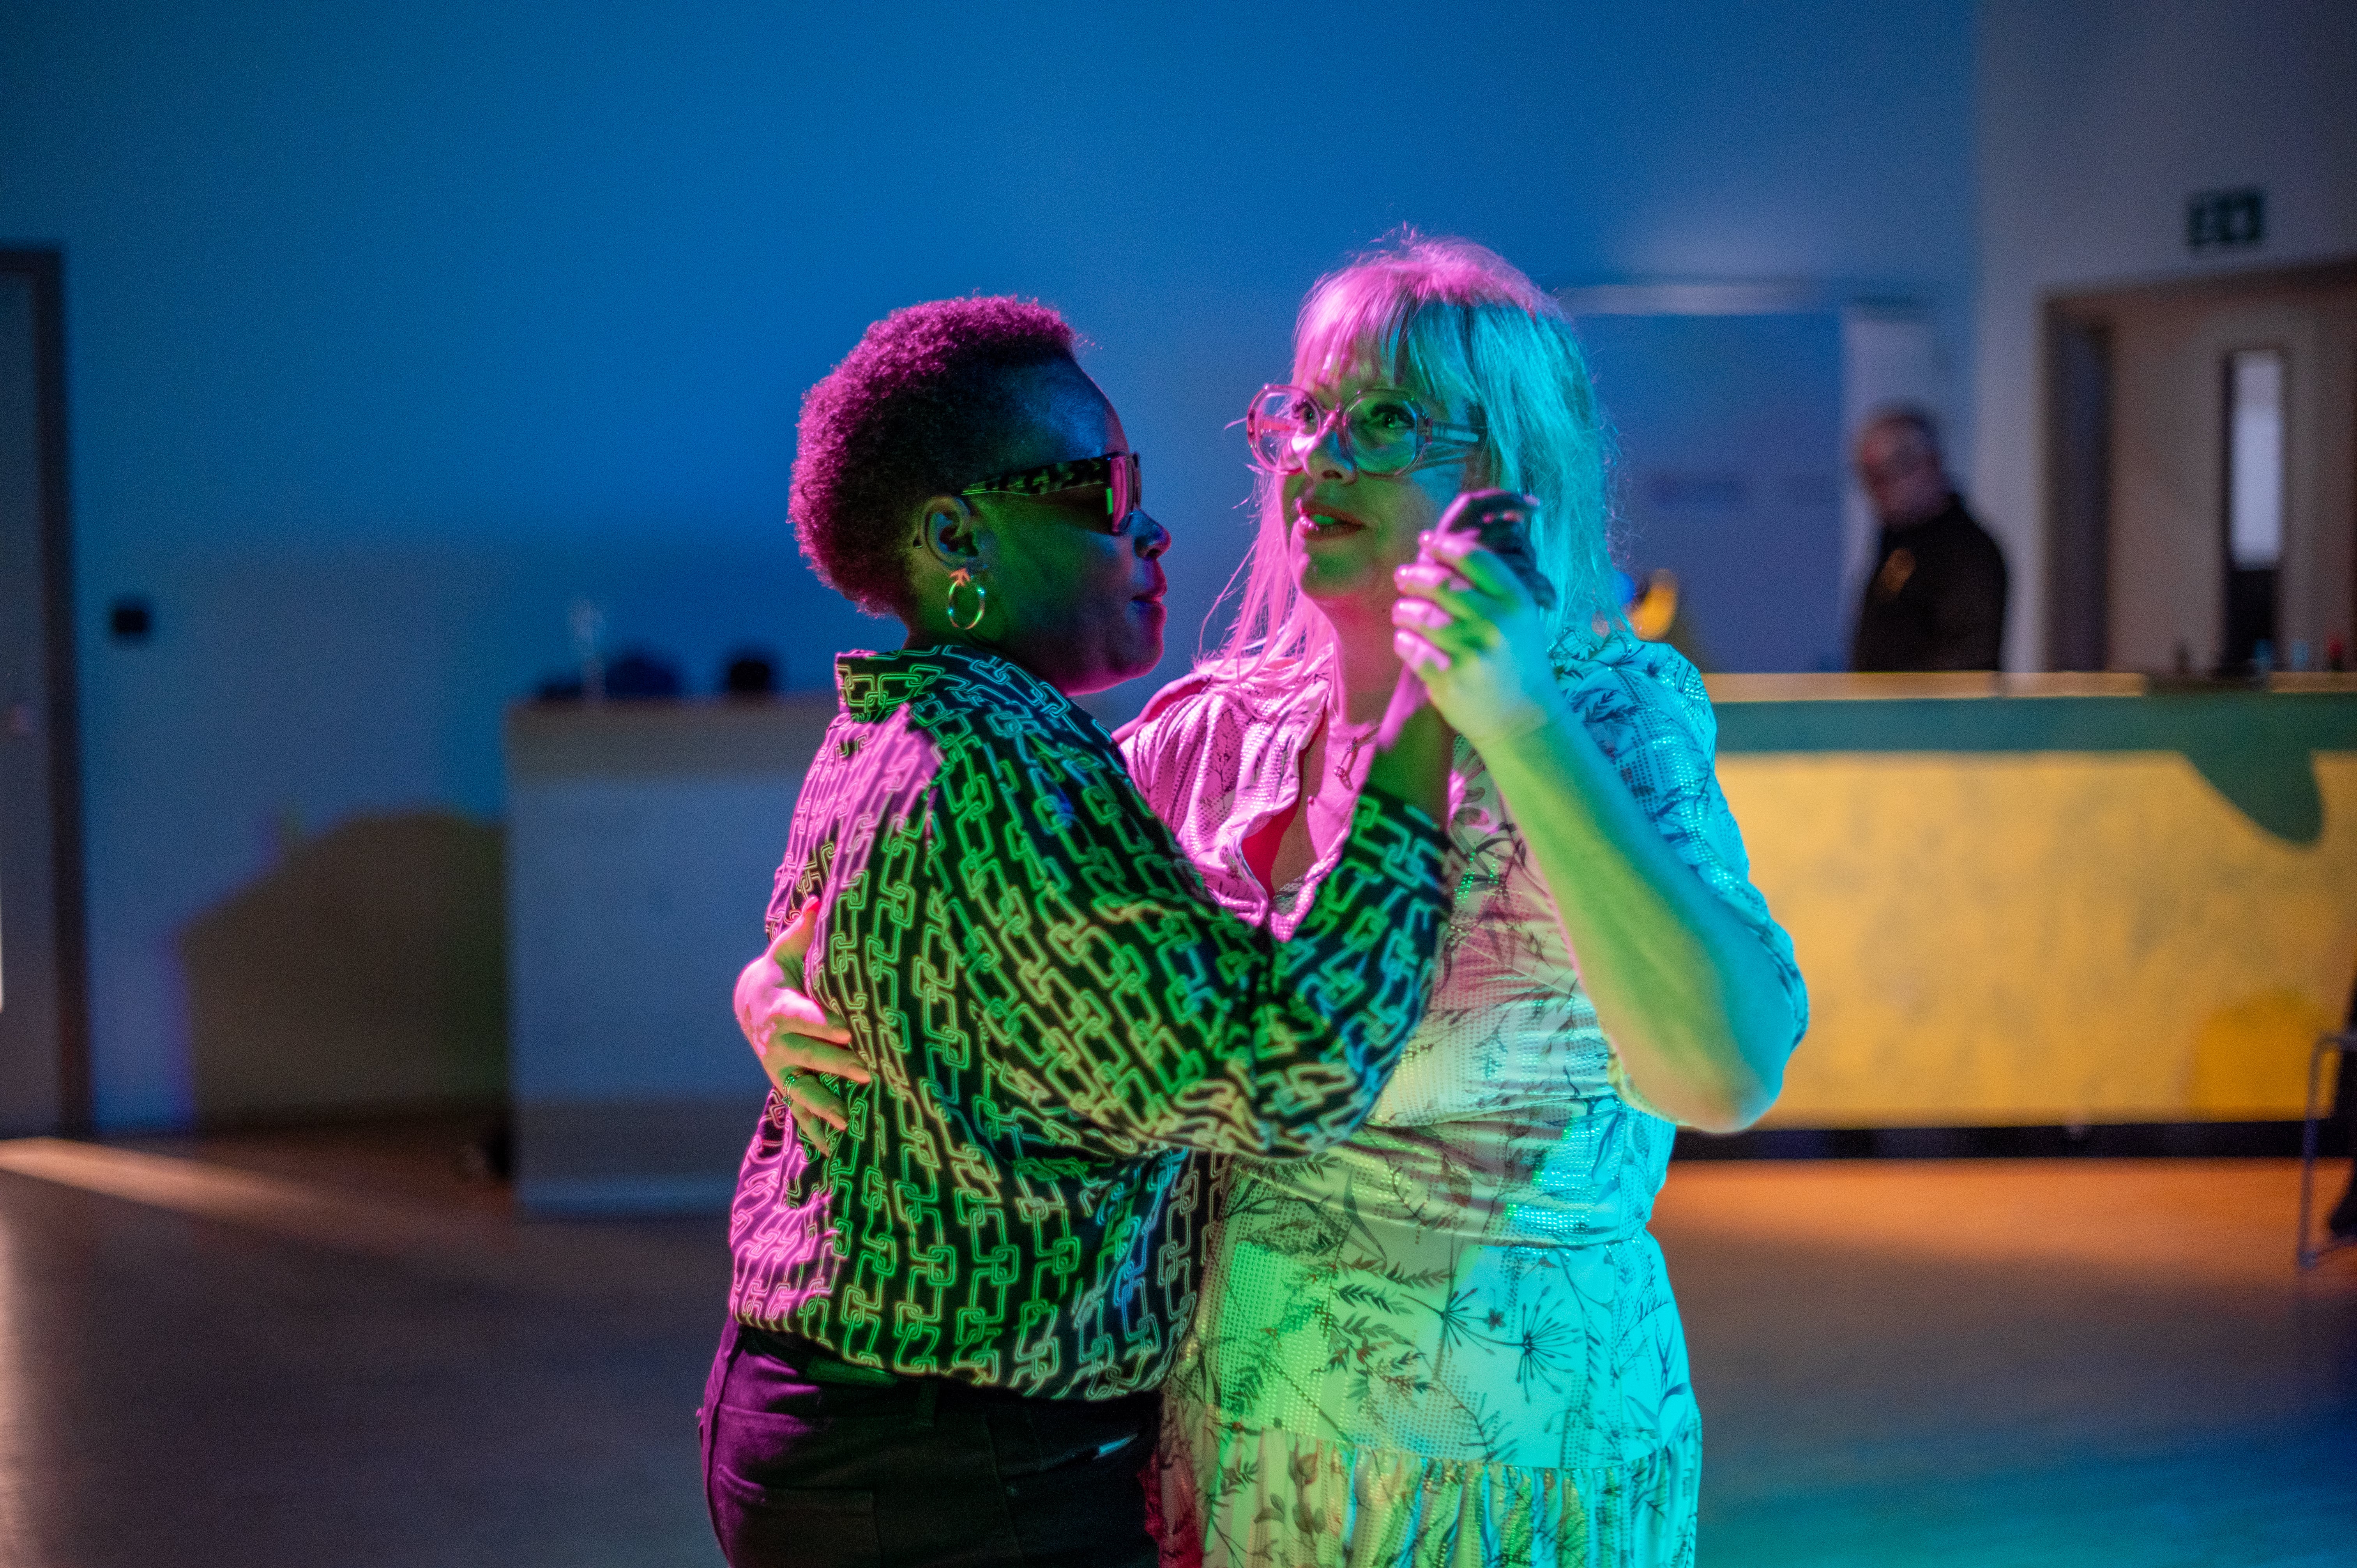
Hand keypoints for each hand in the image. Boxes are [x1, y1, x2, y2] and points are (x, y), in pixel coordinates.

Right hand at [732, 901, 867, 1131]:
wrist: (751, 1002)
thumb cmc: (780, 971)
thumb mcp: (787, 949)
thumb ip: (803, 930)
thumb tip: (817, 900)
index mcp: (781, 1008)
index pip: (805, 1017)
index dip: (824, 1023)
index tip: (848, 1028)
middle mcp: (778, 1043)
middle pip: (809, 1056)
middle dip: (838, 1065)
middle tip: (869, 1072)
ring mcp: (780, 1068)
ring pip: (802, 1090)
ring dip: (825, 1105)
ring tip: (850, 1121)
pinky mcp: (785, 1084)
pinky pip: (799, 1110)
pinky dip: (815, 1130)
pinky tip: (835, 1151)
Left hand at [1390, 529, 1564, 747]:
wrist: (1523, 720)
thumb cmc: (1516, 663)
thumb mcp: (1519, 620)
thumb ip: (1491, 589)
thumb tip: (1447, 553)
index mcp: (1516, 602)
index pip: (1475, 559)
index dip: (1445, 545)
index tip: (1427, 541)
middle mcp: (1495, 623)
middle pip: (1440, 584)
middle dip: (1415, 576)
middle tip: (1403, 576)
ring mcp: (1471, 652)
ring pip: (1420, 614)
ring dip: (1404, 609)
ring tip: (1402, 611)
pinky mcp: (1448, 678)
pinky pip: (1410, 647)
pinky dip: (1403, 640)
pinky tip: (1405, 640)